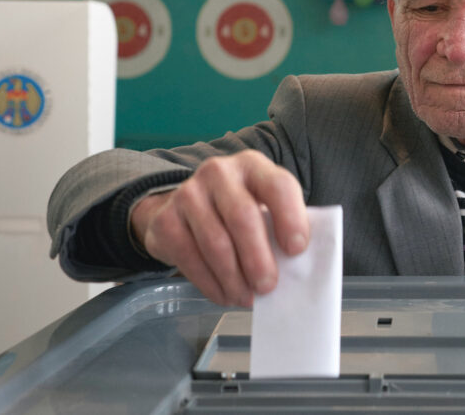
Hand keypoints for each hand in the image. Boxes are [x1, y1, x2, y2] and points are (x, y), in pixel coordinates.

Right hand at [130, 150, 308, 306]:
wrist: (185, 205)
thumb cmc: (238, 209)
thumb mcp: (263, 205)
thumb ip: (280, 226)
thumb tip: (298, 269)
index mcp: (253, 166)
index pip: (278, 186)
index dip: (291, 218)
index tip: (296, 250)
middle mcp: (219, 173)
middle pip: (243, 217)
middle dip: (258, 258)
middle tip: (268, 287)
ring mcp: (189, 194)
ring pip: (216, 243)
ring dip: (234, 279)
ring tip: (247, 298)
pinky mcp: (166, 220)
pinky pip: (190, 258)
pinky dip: (211, 284)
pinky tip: (224, 295)